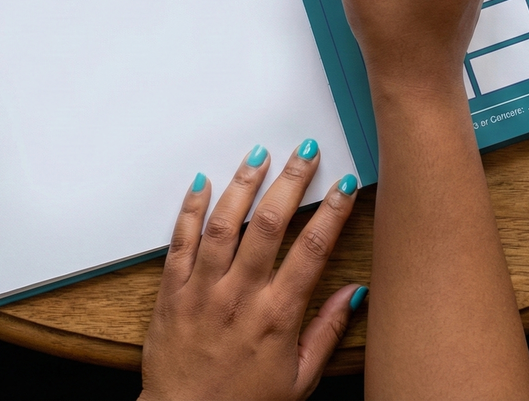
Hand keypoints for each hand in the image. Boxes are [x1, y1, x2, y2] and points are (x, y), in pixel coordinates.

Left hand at [139, 143, 363, 400]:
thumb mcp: (300, 379)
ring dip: (243, 184)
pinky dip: (190, 208)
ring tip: (260, 153)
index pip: (313, 250)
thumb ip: (328, 332)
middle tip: (306, 151)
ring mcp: (203, 290)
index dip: (332, 212)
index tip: (344, 184)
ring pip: (225, 224)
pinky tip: (203, 181)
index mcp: (277, 316)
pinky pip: (180, 241)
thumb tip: (356, 292)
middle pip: (271, 224)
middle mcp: (241, 296)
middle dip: (291, 181)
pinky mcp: (172, 290)